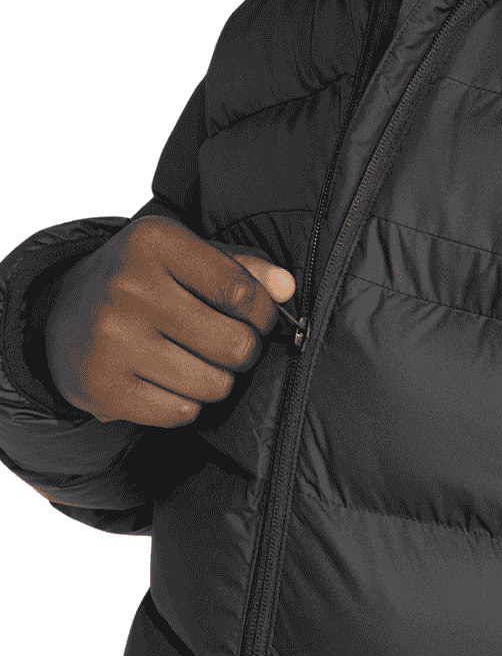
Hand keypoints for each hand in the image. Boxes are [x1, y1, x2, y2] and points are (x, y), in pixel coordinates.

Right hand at [42, 215, 295, 427]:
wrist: (61, 315)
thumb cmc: (146, 282)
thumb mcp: (189, 257)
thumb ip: (244, 268)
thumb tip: (286, 288)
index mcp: (155, 242)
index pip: (241, 292)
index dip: (264, 314)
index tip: (260, 318)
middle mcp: (128, 287)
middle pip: (235, 344)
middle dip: (244, 351)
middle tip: (230, 345)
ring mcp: (111, 340)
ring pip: (214, 384)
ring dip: (218, 380)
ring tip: (198, 362)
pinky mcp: (102, 388)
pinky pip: (181, 413)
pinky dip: (187, 404)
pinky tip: (169, 381)